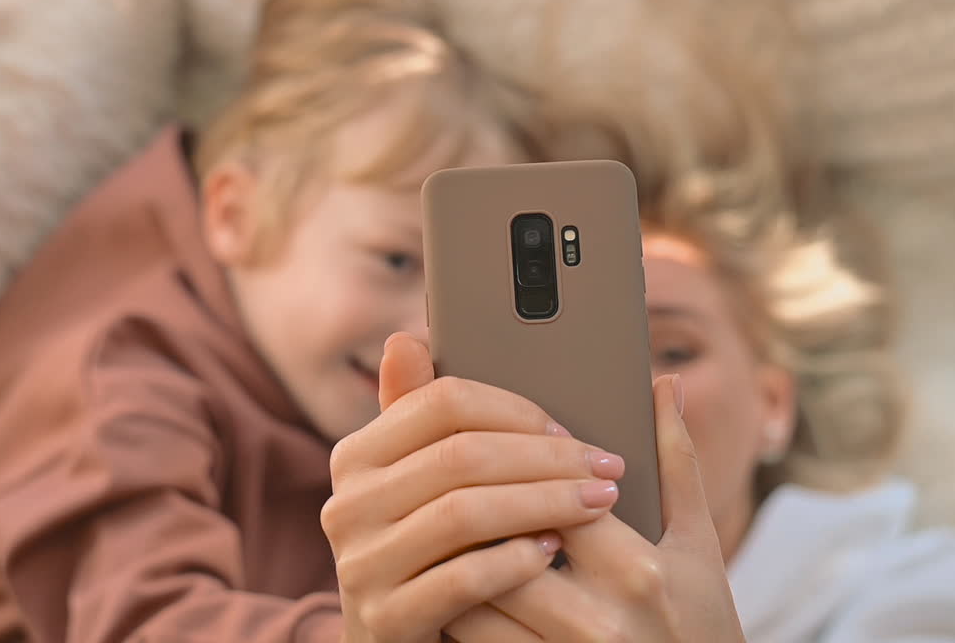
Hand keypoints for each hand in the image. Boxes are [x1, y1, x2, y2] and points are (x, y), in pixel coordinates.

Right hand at [322, 333, 625, 642]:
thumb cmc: (432, 553)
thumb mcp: (424, 486)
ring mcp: (360, 565)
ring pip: (464, 513)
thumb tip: (405, 339)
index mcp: (357, 455)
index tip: (572, 428)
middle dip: (547, 457)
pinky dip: (515, 561)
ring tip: (597, 504)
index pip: (441, 402)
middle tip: (608, 467)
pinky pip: (462, 579)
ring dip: (543, 503)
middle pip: (460, 454)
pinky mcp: (384, 620)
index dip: (516, 409)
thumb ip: (422, 417)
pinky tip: (552, 552)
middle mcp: (346, 504)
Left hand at [445, 375, 746, 642]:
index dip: (514, 468)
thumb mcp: (699, 544)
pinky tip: (446, 584)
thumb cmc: (703, 619)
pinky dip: (453, 614)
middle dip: (471, 515)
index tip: (489, 446)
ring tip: (433, 528)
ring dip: (449, 563)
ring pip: (475, 603)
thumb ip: (676, 462)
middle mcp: (598, 619)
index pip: (551, 499)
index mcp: (636, 569)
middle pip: (502, 549)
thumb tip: (667, 381)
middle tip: (438, 480)